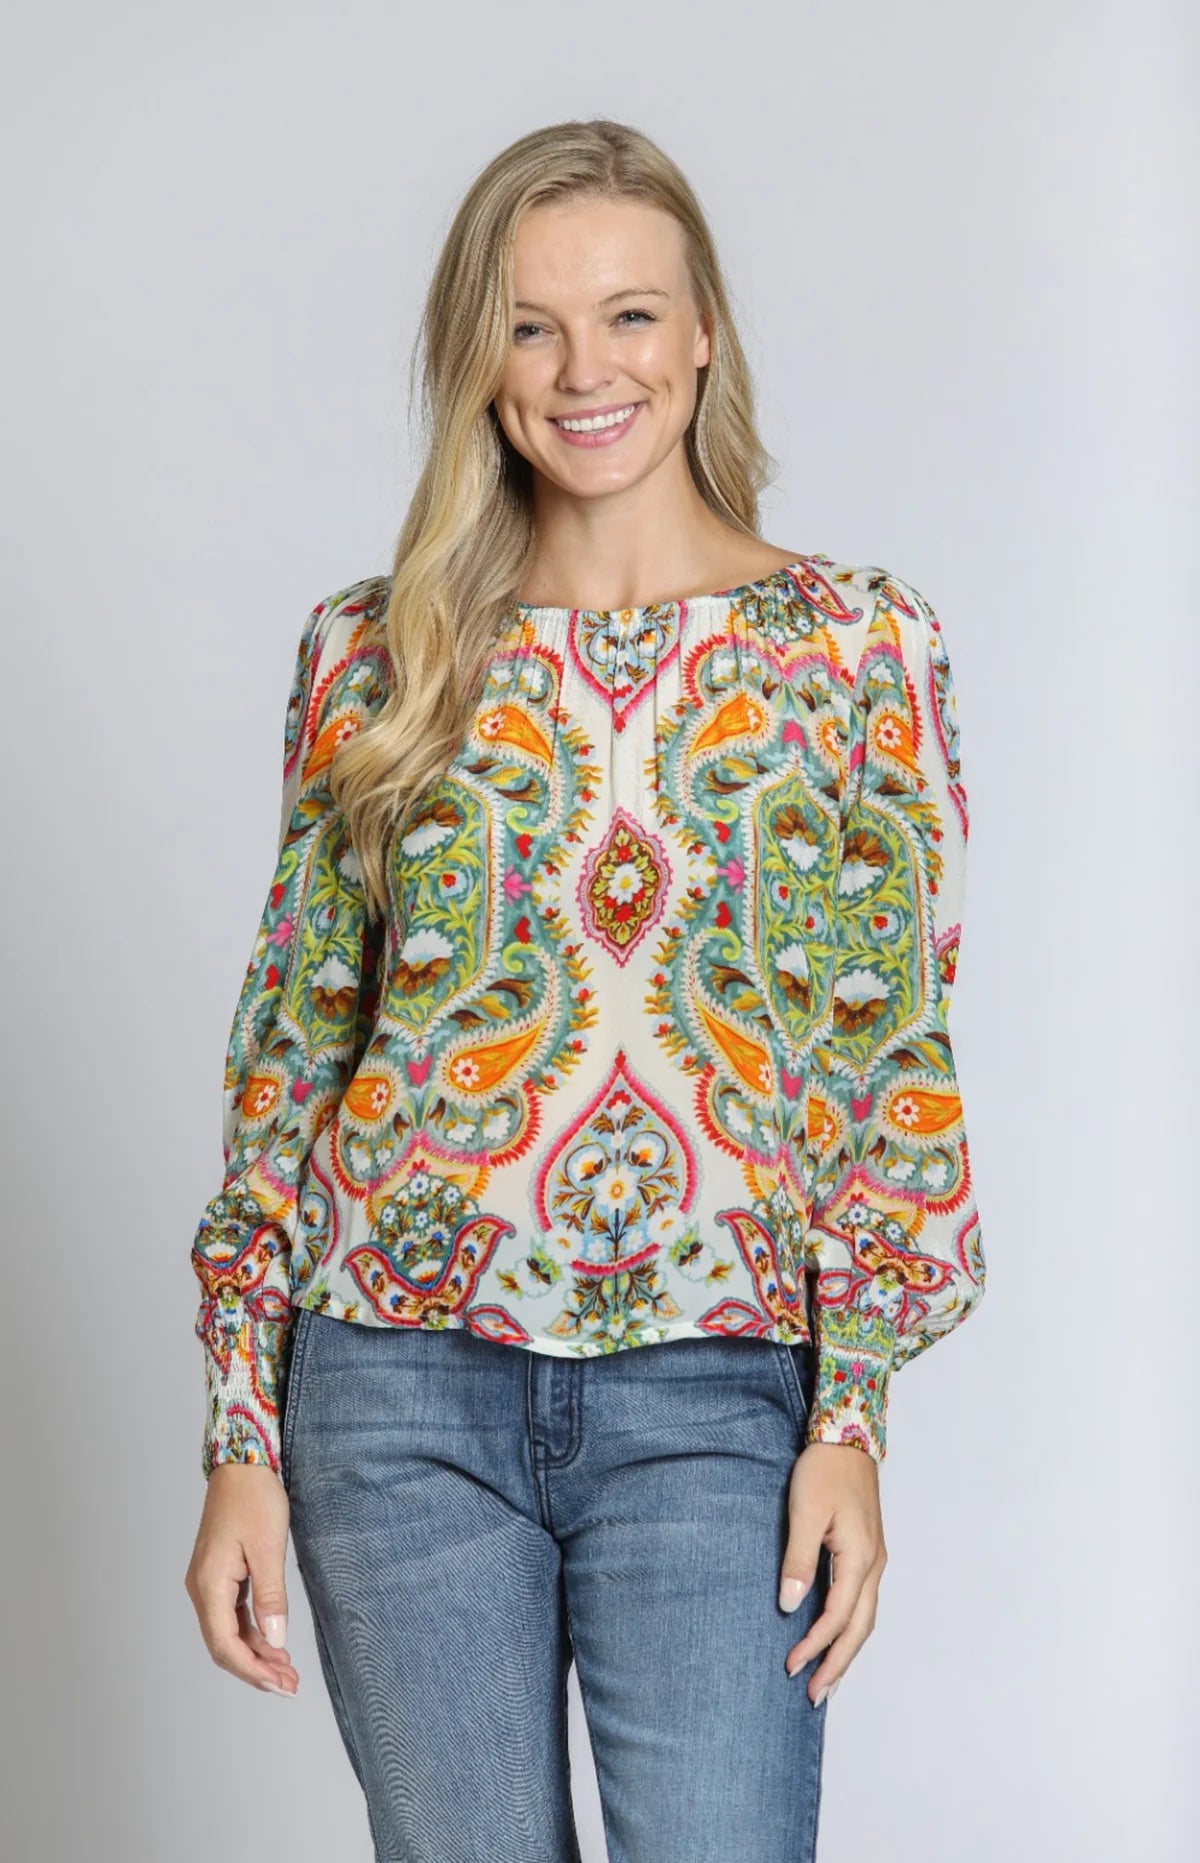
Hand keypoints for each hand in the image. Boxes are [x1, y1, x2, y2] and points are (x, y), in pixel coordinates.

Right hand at [184, 1464, 299, 1696]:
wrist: (242, 1463)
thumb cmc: (254, 1498)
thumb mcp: (268, 1547)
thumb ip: (271, 1596)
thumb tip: (276, 1641)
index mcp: (209, 1584)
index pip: (224, 1645)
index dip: (252, 1671)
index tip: (280, 1684)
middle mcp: (202, 1588)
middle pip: (223, 1645)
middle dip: (256, 1669)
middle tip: (290, 1685)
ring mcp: (209, 1582)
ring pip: (228, 1632)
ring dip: (256, 1653)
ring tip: (287, 1671)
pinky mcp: (220, 1575)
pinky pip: (232, 1615)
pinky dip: (253, 1633)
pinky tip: (274, 1642)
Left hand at [778, 1442, 886, 1703]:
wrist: (847, 1436)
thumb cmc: (824, 1470)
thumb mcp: (806, 1512)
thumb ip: (799, 1560)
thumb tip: (790, 1605)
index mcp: (860, 1558)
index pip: (838, 1617)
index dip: (815, 1646)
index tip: (792, 1667)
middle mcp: (874, 1564)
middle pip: (860, 1628)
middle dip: (838, 1663)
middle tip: (815, 1695)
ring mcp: (875, 1558)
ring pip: (865, 1618)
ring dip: (846, 1650)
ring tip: (826, 1678)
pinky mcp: (868, 1551)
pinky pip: (863, 1602)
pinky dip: (850, 1627)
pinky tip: (836, 1635)